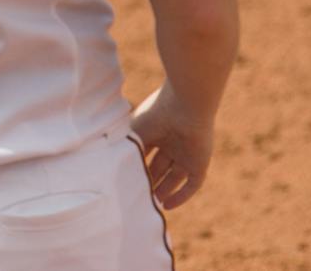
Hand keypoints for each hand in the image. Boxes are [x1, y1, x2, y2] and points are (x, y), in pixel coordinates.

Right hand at [130, 86, 213, 208]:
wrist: (184, 106)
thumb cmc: (155, 113)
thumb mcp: (133, 133)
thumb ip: (125, 148)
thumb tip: (110, 165)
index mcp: (156, 130)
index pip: (145, 153)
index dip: (136, 167)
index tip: (125, 180)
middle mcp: (171, 143)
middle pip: (160, 167)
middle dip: (149, 181)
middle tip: (137, 195)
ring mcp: (186, 154)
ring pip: (175, 177)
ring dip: (164, 190)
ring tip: (150, 203)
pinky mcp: (200, 163)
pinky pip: (192, 184)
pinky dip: (181, 195)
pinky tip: (167, 205)